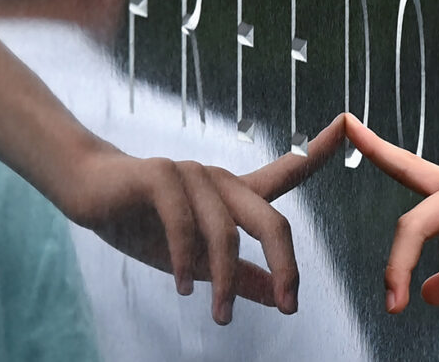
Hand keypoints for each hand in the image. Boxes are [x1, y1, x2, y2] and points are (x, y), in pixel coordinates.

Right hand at [56, 114, 346, 324]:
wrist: (85, 191)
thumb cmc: (143, 222)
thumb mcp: (198, 259)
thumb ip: (241, 276)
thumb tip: (280, 298)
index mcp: (235, 193)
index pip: (290, 171)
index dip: (322, 149)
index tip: (352, 122)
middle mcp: (221, 178)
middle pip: (271, 221)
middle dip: (286, 266)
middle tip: (290, 307)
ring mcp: (193, 173)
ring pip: (226, 232)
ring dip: (224, 281)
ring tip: (219, 315)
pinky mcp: (160, 175)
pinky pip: (184, 223)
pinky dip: (186, 260)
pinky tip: (185, 287)